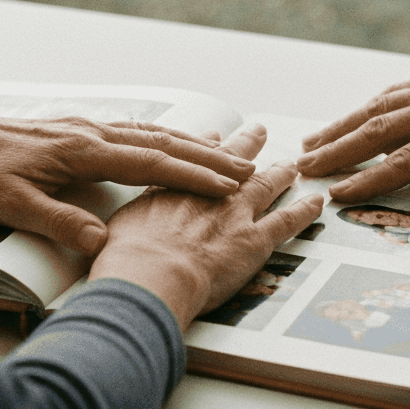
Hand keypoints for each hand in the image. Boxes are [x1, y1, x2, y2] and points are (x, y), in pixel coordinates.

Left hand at [0, 115, 257, 253]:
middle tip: (249, 168)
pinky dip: (162, 139)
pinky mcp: (74, 131)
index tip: (230, 183)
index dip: (193, 174)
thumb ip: (58, 222)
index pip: (149, 162)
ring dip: (189, 145)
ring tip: (226, 156)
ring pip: (149, 134)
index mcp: (80, 148)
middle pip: (160, 142)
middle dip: (207, 157)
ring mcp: (83, 127)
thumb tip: (100, 242)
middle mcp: (88, 131)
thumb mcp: (10, 206)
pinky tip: (171, 145)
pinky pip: (131, 133)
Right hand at [90, 124, 324, 329]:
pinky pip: (288, 220)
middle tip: (258, 129)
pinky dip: (305, 209)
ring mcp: (232, 214)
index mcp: (170, 191)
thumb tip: (92, 232)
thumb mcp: (106, 233)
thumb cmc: (123, 261)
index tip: (214, 135)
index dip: (203, 149)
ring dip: (279, 171)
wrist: (148, 279)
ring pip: (264, 185)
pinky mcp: (254, 240)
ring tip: (292, 160)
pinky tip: (317, 200)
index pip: (190, 163)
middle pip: (230, 162)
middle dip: (245, 145)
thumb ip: (110, 225)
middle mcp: (204, 195)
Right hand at [296, 53, 409, 215]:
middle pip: (380, 131)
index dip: (368, 180)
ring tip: (313, 141)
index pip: (405, 162)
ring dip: (344, 125)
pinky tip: (356, 114)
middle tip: (305, 166)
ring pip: (381, 107)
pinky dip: (370, 103)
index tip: (337, 193)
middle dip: (338, 150)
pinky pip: (399, 90)